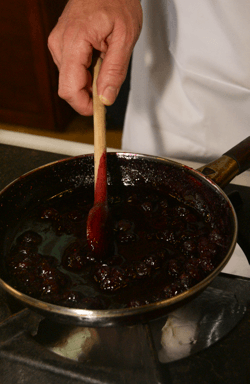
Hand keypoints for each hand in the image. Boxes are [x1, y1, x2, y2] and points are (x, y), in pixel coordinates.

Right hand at [48, 0, 141, 115]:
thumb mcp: (125, 38)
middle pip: (69, 88)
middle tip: (110, 81)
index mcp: (74, 42)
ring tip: (105, 60)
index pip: (69, 89)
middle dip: (89, 93)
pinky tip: (97, 57)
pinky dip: (86, 72)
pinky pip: (71, 69)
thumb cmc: (116, 1)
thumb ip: (115, 71)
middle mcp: (59, 45)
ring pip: (70, 80)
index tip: (100, 111)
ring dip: (89, 81)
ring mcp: (58, 44)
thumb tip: (106, 99)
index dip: (84, 105)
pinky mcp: (60, 45)